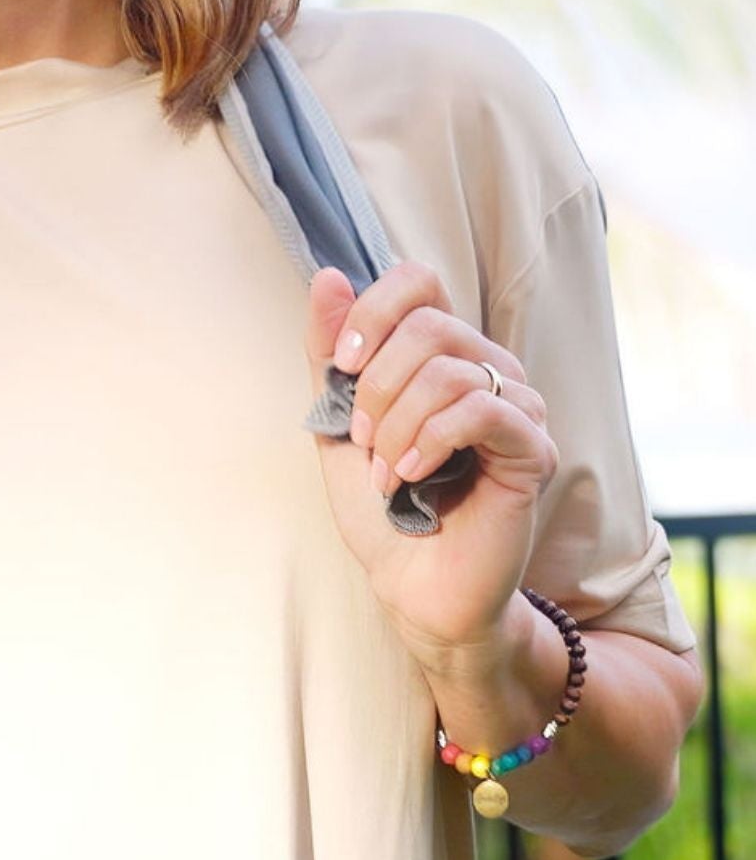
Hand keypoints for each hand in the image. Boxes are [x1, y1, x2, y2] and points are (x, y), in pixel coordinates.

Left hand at [304, 262, 557, 677]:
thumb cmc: (379, 503)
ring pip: (449, 371)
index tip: (341, 366)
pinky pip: (481, 411)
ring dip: (397, 426)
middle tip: (362, 439)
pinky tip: (412, 477)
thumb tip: (326, 276)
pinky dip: (430, 442)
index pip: (419, 282)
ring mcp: (518, 406)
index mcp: (442, 353)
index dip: (372, 312)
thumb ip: (329, 352)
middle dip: (376, 385)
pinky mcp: (533, 450)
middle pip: (429, 325)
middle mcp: (487, 367)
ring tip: (387, 473)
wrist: (409, 583)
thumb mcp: (335, 419)